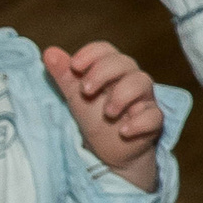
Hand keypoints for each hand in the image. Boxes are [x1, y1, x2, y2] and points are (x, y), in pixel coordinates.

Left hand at [44, 42, 164, 191]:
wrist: (109, 152)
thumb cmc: (94, 118)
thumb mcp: (75, 96)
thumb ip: (64, 75)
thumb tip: (49, 53)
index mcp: (110, 69)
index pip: (105, 50)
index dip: (91, 54)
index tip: (74, 66)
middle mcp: (130, 78)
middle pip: (124, 62)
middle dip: (103, 72)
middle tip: (86, 91)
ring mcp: (143, 99)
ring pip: (142, 82)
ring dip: (122, 95)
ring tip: (108, 113)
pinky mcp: (153, 121)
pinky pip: (154, 116)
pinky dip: (139, 122)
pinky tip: (124, 131)